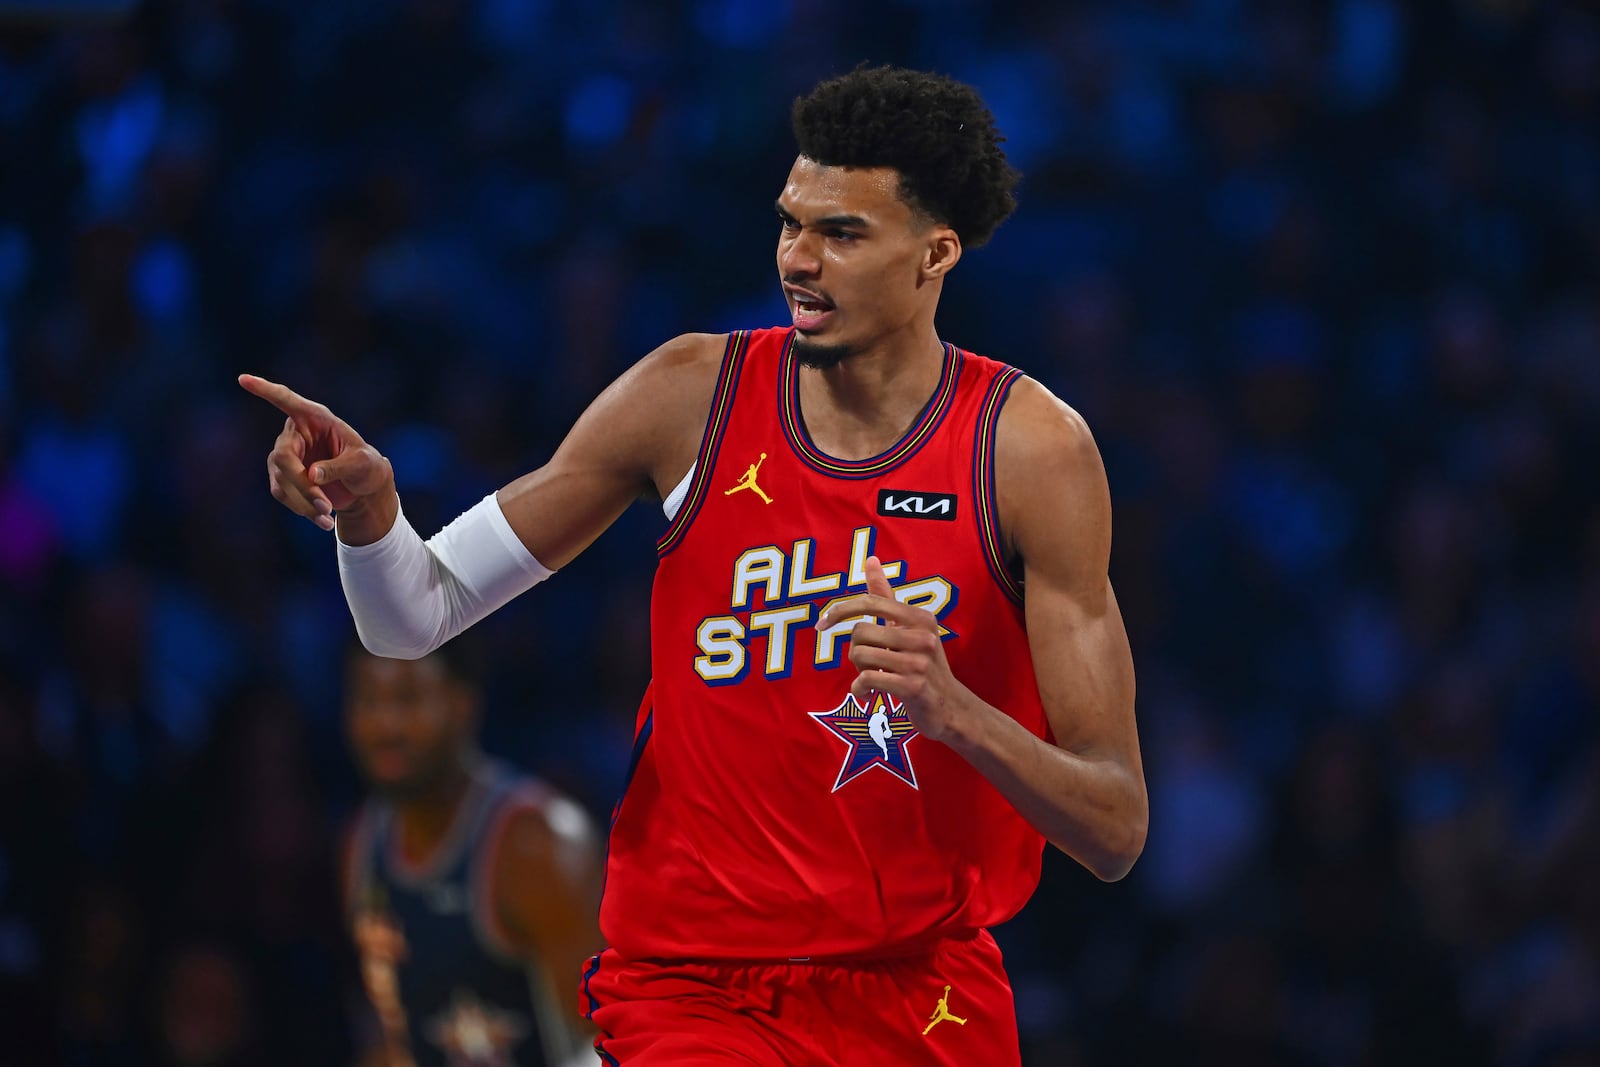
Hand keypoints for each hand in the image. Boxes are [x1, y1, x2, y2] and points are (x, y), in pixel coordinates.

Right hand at [237, 374, 392, 531]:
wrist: (364, 488)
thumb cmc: (367, 466)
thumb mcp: (363, 464)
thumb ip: (340, 466)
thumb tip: (312, 474)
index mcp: (316, 418)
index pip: (287, 400)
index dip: (265, 390)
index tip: (243, 379)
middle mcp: (297, 434)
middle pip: (284, 457)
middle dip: (302, 485)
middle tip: (326, 508)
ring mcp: (286, 455)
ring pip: (281, 480)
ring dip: (304, 502)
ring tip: (328, 518)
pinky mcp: (283, 476)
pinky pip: (283, 494)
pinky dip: (301, 509)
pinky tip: (321, 520)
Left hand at [817, 555, 969, 742]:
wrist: (950, 708)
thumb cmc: (922, 664)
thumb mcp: (908, 627)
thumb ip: (886, 595)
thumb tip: (871, 559)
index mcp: (920, 617)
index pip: (870, 602)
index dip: (840, 610)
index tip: (821, 624)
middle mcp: (923, 636)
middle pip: (860, 632)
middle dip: (855, 650)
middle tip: (871, 664)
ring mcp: (919, 662)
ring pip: (860, 655)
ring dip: (859, 670)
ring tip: (875, 678)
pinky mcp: (913, 687)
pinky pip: (867, 679)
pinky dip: (859, 689)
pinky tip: (869, 694)